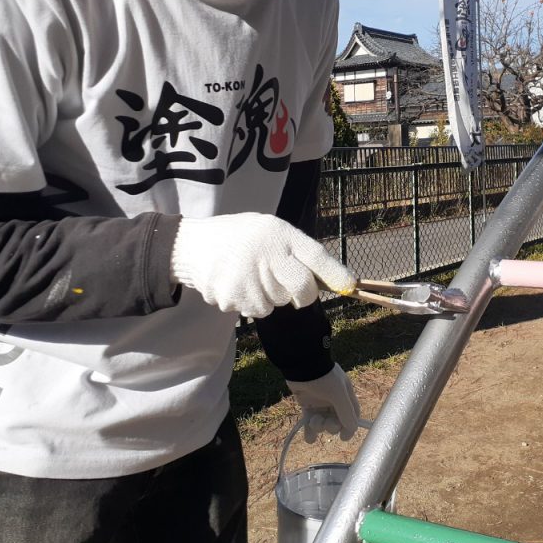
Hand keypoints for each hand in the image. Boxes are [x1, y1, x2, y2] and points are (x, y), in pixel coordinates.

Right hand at [170, 213, 355, 317]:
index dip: (335, 273)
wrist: (190, 245)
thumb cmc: (239, 237)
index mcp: (278, 234)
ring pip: (278, 303)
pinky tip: (236, 284)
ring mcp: (249, 277)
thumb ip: (296, 252)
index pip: (315, 255)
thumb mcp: (269, 231)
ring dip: (270, 297)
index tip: (351, 286)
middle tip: (292, 288)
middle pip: (302, 289)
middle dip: (302, 295)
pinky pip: (256, 311)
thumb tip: (330, 280)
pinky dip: (249, 302)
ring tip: (251, 276)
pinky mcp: (233, 297)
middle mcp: (266, 254)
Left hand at [286, 364, 359, 441]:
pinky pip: (310, 421)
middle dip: (331, 426)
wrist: (301, 365)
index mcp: (345, 395)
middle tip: (326, 423)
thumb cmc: (324, 377)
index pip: (352, 414)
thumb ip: (346, 413)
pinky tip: (309, 438)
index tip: (343, 437)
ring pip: (323, 422)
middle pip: (337, 421)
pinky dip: (309, 432)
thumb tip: (352, 429)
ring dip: (319, 427)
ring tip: (313, 421)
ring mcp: (320, 402)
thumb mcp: (339, 395)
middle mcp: (334, 400)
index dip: (350, 426)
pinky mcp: (307, 404)